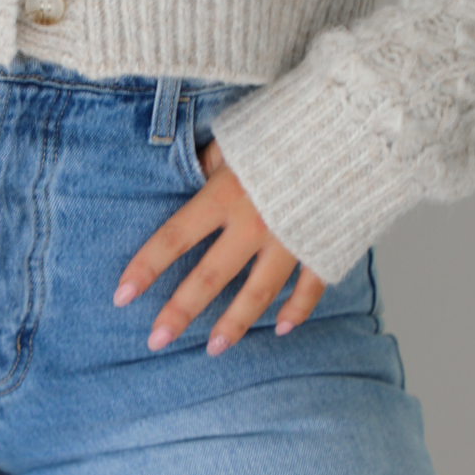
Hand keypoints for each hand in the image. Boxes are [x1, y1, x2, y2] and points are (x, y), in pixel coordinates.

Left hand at [113, 139, 326, 356]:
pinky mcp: (323, 246)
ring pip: (257, 294)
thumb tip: (192, 179)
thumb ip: (210, 165)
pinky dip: (298, 309)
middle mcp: (254, 225)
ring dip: (234, 324)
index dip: (146, 267)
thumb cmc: (288, 126)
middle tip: (156, 339)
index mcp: (226, 195)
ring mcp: (290, 241)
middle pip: (209, 278)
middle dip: (179, 312)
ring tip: (213, 348)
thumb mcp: (237, 138)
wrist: (353, 128)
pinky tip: (283, 328)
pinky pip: (310, 287)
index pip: (174, 238)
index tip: (121, 295)